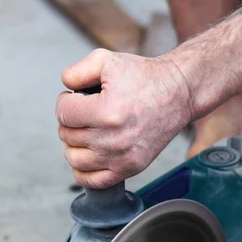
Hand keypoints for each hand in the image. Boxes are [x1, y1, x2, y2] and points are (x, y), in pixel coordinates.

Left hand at [56, 49, 192, 188]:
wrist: (178, 94)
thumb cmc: (146, 78)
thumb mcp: (107, 60)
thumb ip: (76, 71)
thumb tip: (64, 87)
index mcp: (106, 112)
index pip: (63, 113)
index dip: (65, 102)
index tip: (75, 98)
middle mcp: (113, 139)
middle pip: (67, 136)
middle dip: (71, 121)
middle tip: (85, 112)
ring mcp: (122, 157)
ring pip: (75, 159)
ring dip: (74, 144)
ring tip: (85, 132)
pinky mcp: (131, 168)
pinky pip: (93, 181)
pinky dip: (83, 171)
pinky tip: (88, 155)